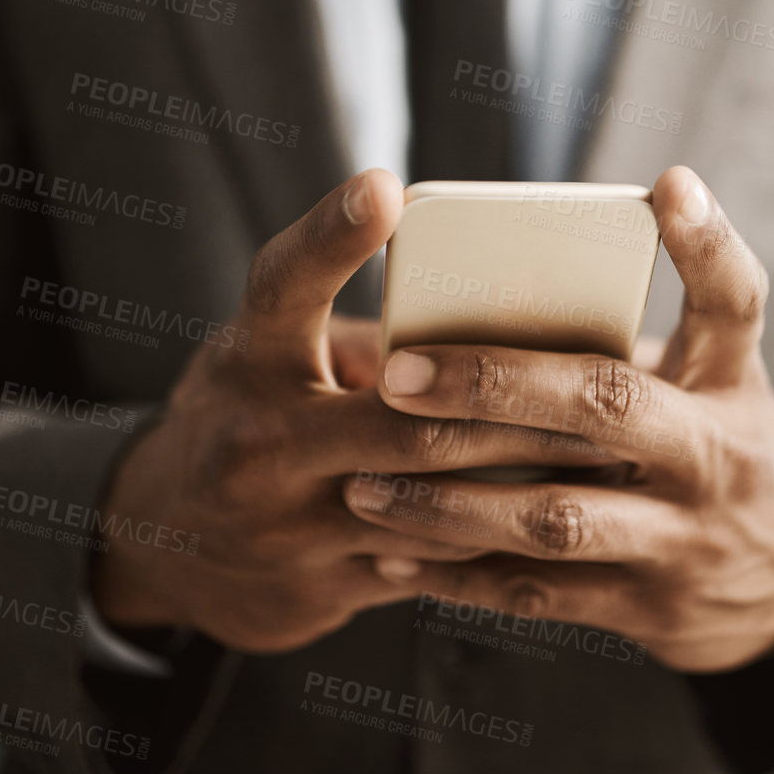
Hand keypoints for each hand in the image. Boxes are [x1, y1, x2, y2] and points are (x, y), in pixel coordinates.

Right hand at [92, 170, 607, 653]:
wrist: (164, 540)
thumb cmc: (246, 413)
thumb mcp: (267, 357)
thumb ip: (363, 338)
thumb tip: (499, 315)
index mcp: (245, 362)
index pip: (283, 286)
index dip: (331, 236)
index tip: (385, 186)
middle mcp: (257, 443)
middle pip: (407, 417)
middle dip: (511, 404)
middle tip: (599, 376)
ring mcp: (287, 526)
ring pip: (433, 499)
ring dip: (525, 476)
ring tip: (609, 451)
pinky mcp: (322, 586)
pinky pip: (431, 563)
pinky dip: (498, 536)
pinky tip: (560, 514)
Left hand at [343, 167, 773, 673]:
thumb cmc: (715, 454)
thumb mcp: (714, 391)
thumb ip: (634, 346)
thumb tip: (497, 285)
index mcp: (731, 383)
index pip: (735, 301)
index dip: (707, 243)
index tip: (667, 185)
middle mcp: (715, 456)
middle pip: (610, 405)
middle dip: (497, 385)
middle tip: (400, 371)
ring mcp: (684, 539)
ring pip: (556, 518)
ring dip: (451, 502)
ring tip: (364, 484)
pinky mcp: (649, 609)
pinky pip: (539, 595)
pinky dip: (459, 577)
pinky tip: (392, 557)